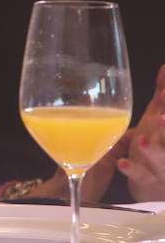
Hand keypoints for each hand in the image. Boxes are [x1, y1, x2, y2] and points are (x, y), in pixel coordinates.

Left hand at [119, 64, 164, 200]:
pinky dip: (132, 170)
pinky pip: (141, 176)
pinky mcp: (147, 180)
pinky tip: (121, 162)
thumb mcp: (158, 117)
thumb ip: (163, 96)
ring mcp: (161, 166)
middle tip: (161, 118)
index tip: (163, 93)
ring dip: (151, 150)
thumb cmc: (156, 144)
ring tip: (141, 138)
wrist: (156, 186)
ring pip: (160, 159)